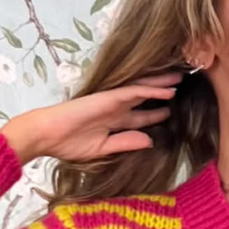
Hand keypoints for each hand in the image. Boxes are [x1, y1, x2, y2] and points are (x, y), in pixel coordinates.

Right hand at [0, 70, 181, 164]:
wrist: (48, 136)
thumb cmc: (69, 144)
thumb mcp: (104, 149)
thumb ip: (126, 143)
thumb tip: (149, 141)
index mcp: (113, 122)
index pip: (140, 117)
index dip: (156, 115)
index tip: (171, 113)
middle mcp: (116, 109)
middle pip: (145, 98)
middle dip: (162, 95)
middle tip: (181, 89)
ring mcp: (113, 101)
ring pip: (143, 90)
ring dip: (161, 85)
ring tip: (180, 80)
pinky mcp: (109, 97)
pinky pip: (135, 92)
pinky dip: (152, 91)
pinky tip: (167, 90)